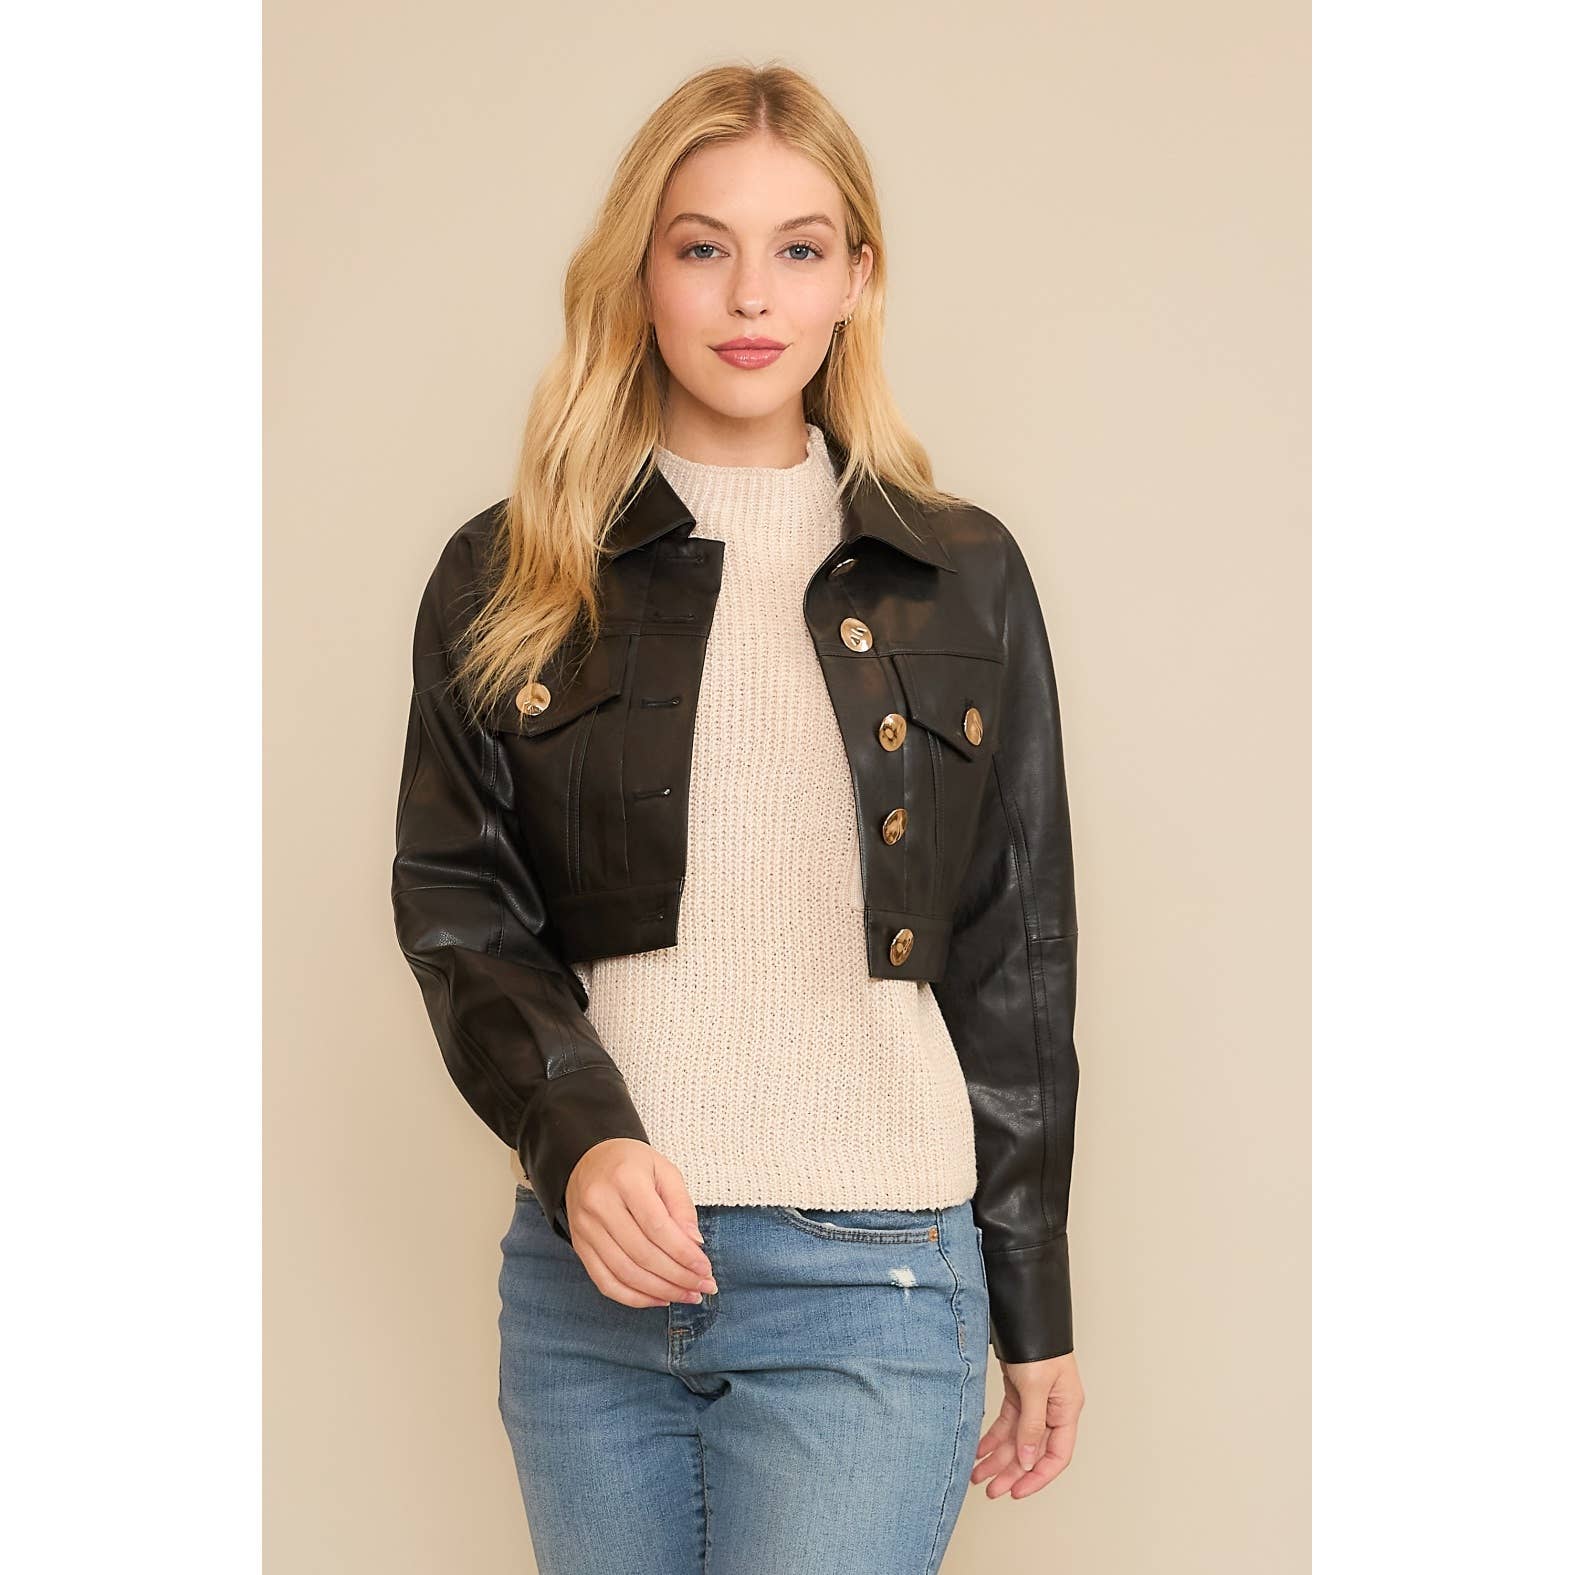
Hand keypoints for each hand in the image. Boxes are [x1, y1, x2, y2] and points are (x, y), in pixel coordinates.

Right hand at [563, 1138, 717, 1309]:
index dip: (684, 1254)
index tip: (706, 1269)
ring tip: (687, 1295)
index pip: (658, 1227)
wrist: (589, 1160)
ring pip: (625, 1273)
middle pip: (642, 1254)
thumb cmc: (632, 1164)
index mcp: (624, 1179)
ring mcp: (585, 1228)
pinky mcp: (580, 1246)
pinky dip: (634, 1297)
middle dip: (678, 1277)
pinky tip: (658, 1298)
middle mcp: (600, 1204)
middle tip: (703, 1288)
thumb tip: (695, 1245)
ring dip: (660, 1291)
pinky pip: (605, 1282)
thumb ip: (681, 1205)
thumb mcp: (664, 1170)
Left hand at [972, 1351, 1083, 1498]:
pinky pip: (1006, 1423)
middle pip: (1033, 1451)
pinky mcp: (1019, 1393)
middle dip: (1011, 1472)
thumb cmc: (1038, 1345)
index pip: (1057, 1456)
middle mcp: (1053, 1410)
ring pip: (1016, 1440)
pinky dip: (992, 1438)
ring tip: (977, 1475)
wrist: (1024, 1314)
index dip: (1037, 1477)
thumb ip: (1032, 1425)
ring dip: (997, 1458)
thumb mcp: (1035, 1387)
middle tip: (990, 1490)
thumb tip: (1029, 1460)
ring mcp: (1035, 1402)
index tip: (1017, 1492)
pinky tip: (978, 1450)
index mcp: (1066, 1410)